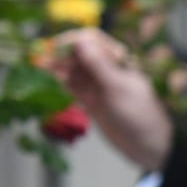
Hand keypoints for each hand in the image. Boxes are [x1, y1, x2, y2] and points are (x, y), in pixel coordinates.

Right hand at [52, 28, 173, 170]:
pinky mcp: (92, 100)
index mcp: (118, 58)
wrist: (149, 145)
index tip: (52, 47)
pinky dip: (62, 81)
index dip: (71, 41)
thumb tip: (80, 41)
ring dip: (57, 66)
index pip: (91, 40)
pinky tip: (49, 78)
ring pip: (73, 70)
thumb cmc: (140, 115)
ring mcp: (99, 84)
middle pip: (78, 54)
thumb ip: (99, 66)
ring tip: (38, 66)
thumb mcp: (118, 89)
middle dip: (59, 54)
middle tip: (38, 58)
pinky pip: (74, 86)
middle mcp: (107, 68)